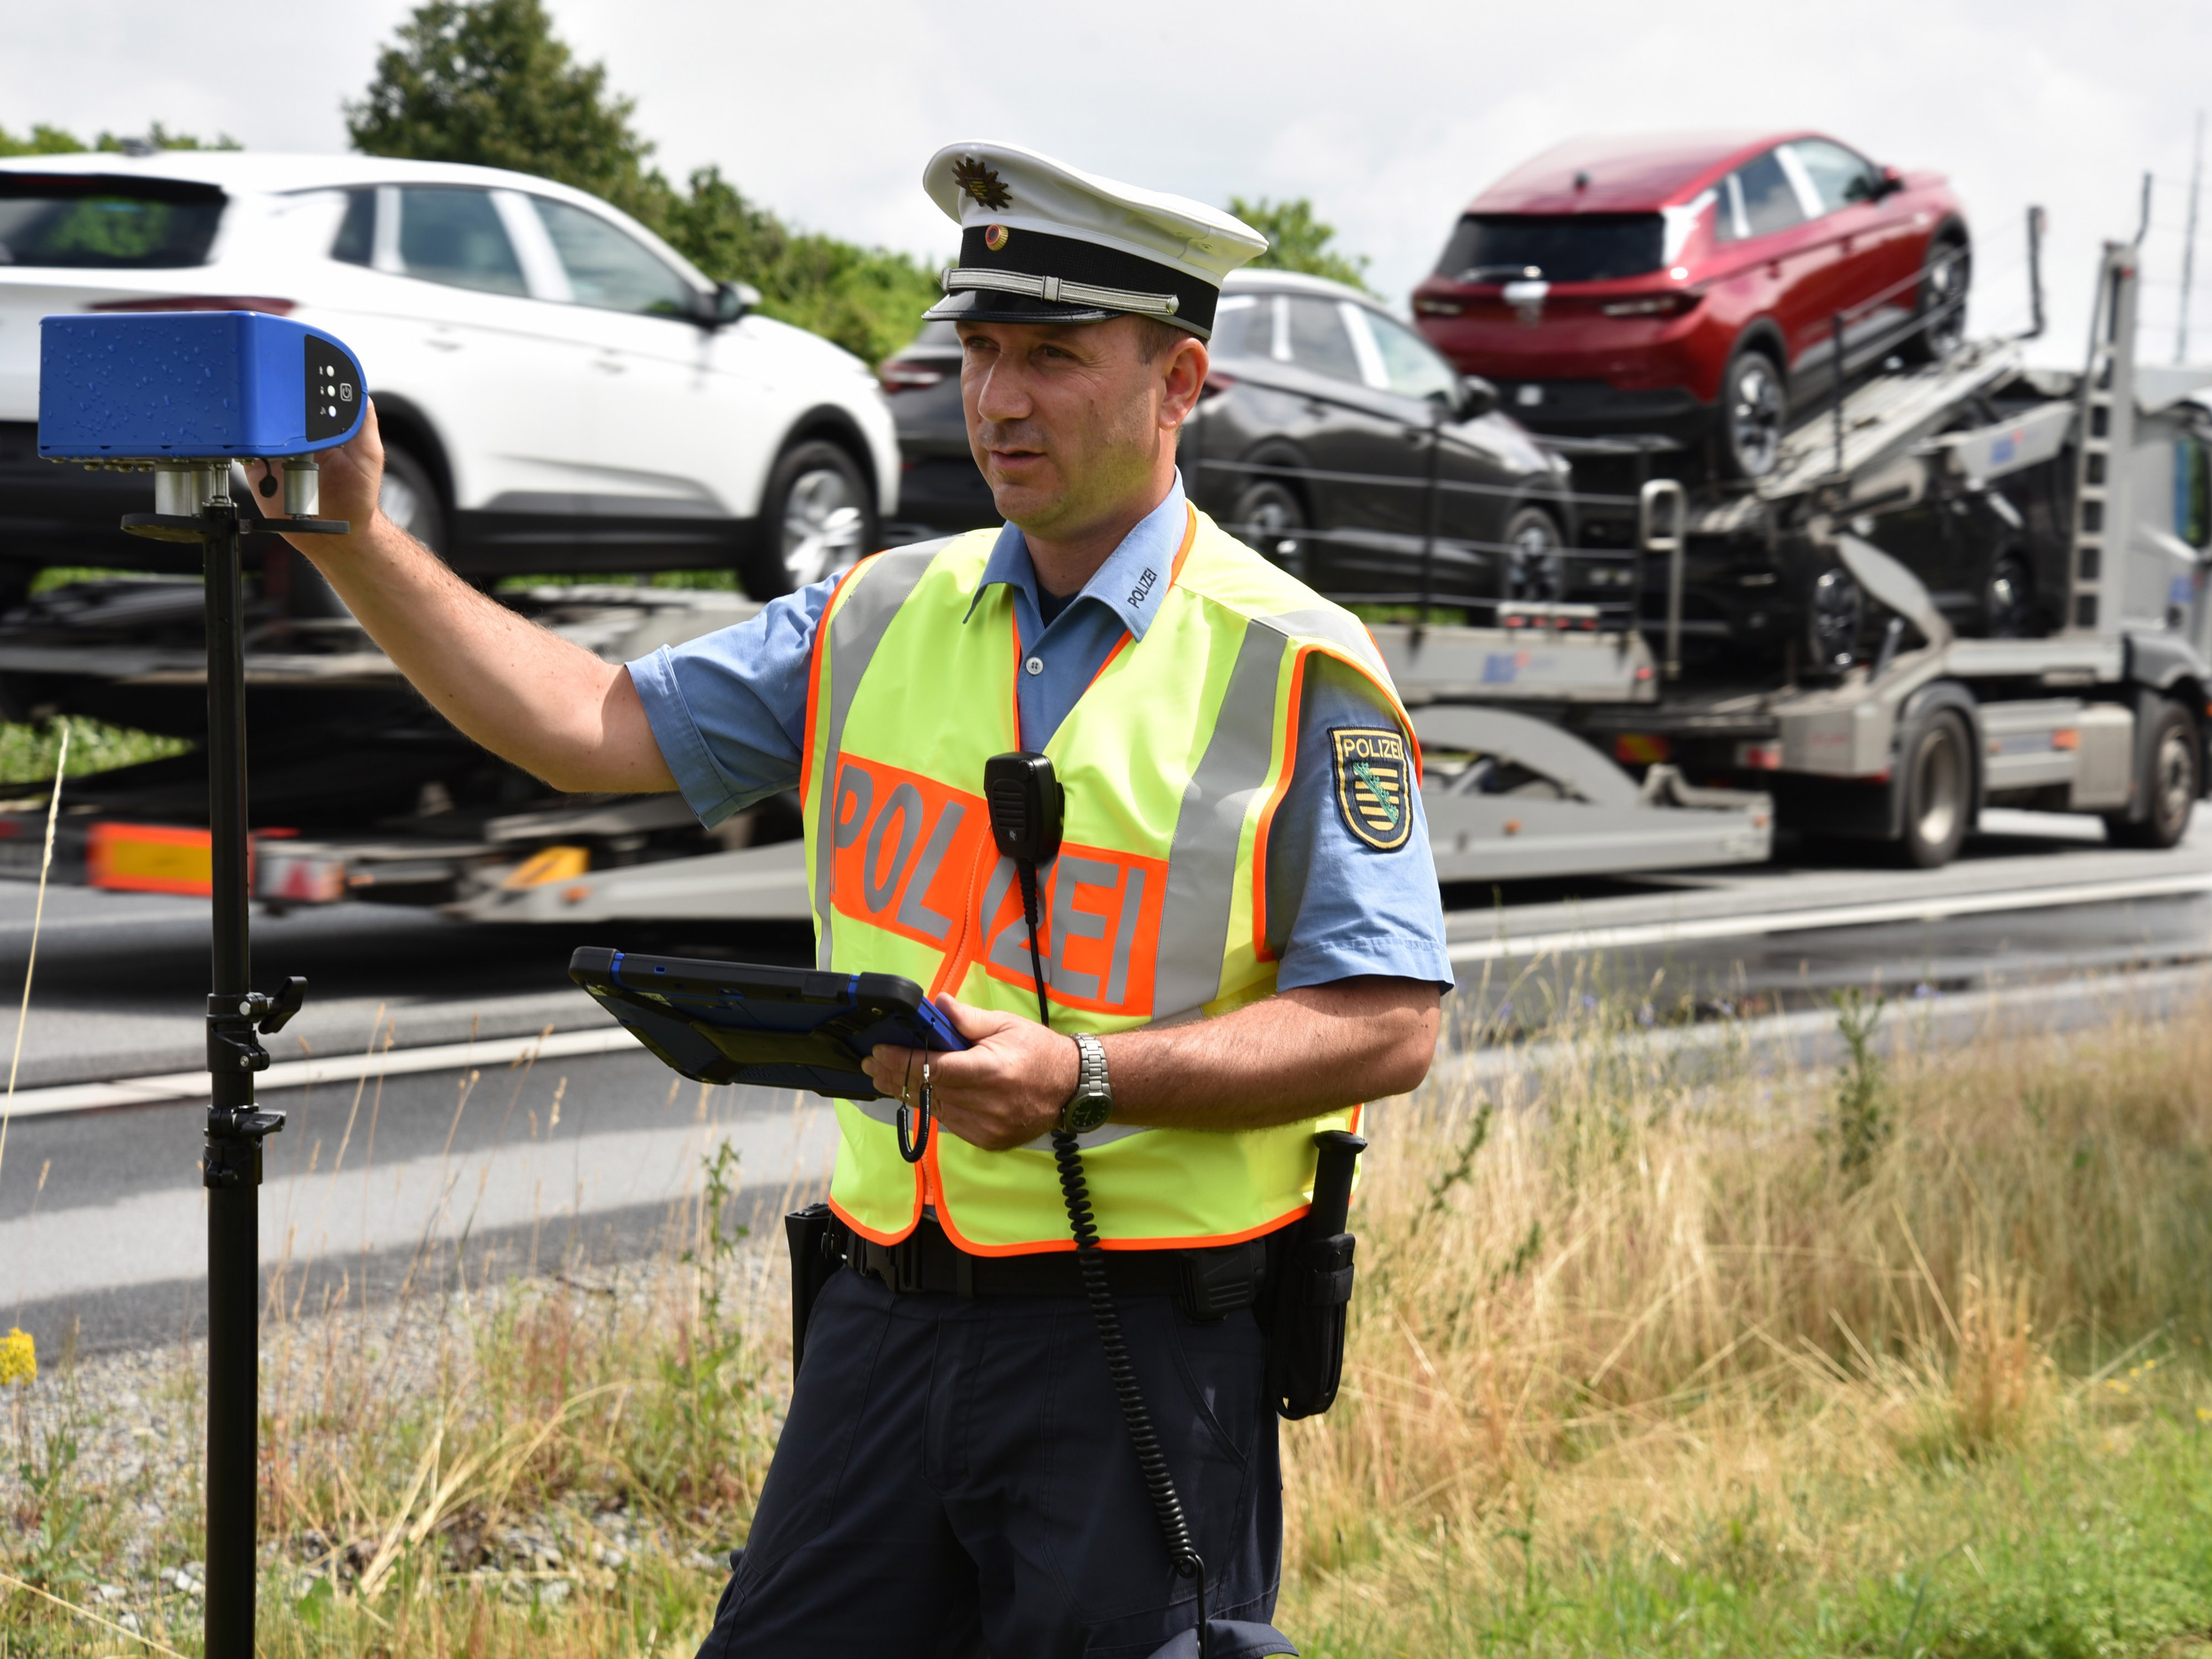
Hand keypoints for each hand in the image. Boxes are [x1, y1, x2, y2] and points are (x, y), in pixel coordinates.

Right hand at [243, 399, 387, 549]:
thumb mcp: (369, 456)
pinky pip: (245, 453)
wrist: (336, 534)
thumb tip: (358, 391)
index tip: (293, 374)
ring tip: (271, 435)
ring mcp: (276, 453)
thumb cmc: (357, 496)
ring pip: (256, 428)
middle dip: (272, 402)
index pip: (303, 399)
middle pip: (275, 409)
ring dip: (256, 424)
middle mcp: (295, 438)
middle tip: (279, 407)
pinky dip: (245, 447)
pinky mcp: (259, 470)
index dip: (297, 386)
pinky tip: (256, 448)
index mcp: (320, 429)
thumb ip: (363, 424)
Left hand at [862, 995, 1080, 1152]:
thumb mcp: (1006, 1025)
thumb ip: (967, 1019)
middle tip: (873, 1065)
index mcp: (990, 1072)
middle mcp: (986, 1104)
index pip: (931, 1069)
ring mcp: (987, 1127)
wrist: (1072, 1088)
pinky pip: (952, 1123)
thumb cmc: (1040, 1052)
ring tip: (888, 1078)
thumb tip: (936, 1005)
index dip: (900, 1062)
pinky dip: (936, 1107)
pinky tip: (922, 1094)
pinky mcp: (989, 1140)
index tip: (879, 1052)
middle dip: (895, 1077)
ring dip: (910, 1093)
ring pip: (935, 1110)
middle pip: (927, 1092)